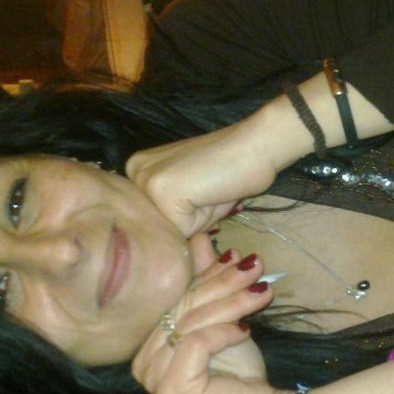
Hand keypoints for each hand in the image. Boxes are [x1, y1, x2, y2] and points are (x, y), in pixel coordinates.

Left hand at [125, 119, 280, 237]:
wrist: (258, 145)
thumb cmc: (233, 170)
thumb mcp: (192, 194)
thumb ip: (172, 213)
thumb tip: (164, 248)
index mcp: (138, 170)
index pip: (156, 219)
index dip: (186, 216)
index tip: (203, 190)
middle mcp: (134, 171)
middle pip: (160, 228)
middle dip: (188, 222)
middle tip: (210, 191)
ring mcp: (144, 180)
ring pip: (169, 233)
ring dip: (195, 223)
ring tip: (211, 193)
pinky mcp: (160, 190)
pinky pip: (181, 232)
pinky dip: (202, 222)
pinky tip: (212, 195)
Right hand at [131, 236, 293, 393]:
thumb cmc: (238, 368)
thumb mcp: (221, 316)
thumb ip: (204, 281)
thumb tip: (199, 236)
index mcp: (145, 346)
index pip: (174, 300)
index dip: (206, 276)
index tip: (236, 257)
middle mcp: (141, 364)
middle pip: (182, 309)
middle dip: (222, 284)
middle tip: (255, 267)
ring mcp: (153, 380)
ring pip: (191, 323)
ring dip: (231, 303)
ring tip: (262, 292)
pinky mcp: (173, 390)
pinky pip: (197, 342)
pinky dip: (225, 332)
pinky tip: (246, 330)